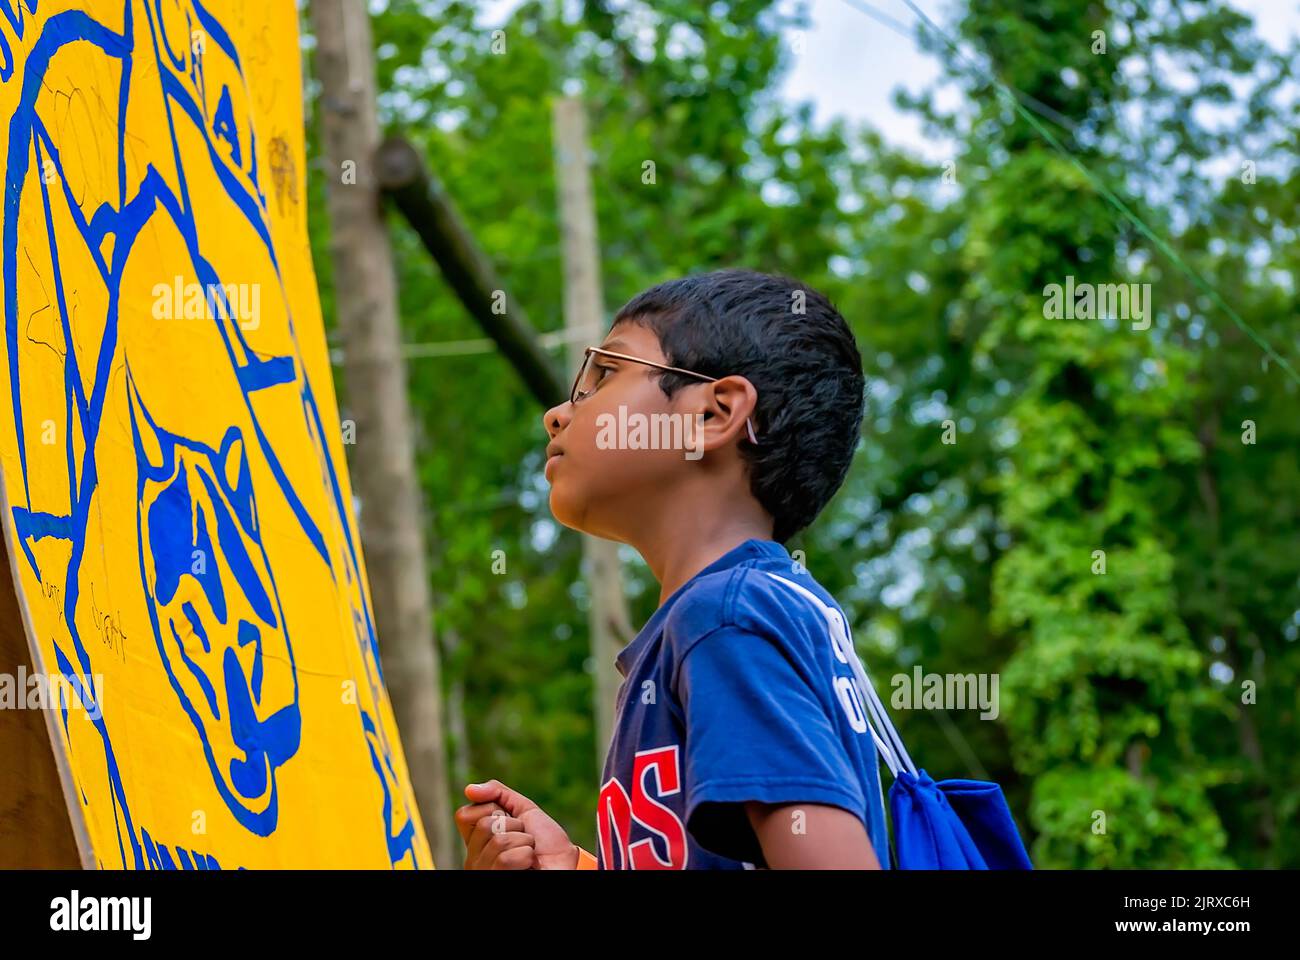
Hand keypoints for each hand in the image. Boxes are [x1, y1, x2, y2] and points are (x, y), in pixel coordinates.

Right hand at [455, 779, 578, 869]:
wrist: (564, 862)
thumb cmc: (545, 840)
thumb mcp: (523, 809)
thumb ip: (497, 794)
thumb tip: (469, 789)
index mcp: (476, 839)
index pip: (463, 815)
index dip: (492, 810)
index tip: (510, 819)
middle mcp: (474, 857)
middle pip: (484, 825)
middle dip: (514, 825)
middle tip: (523, 835)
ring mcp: (483, 871)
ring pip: (498, 842)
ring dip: (524, 841)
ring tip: (529, 851)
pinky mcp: (495, 879)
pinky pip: (505, 860)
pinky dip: (526, 856)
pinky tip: (528, 865)